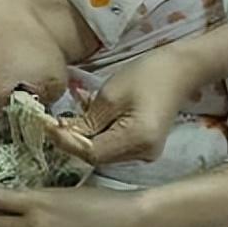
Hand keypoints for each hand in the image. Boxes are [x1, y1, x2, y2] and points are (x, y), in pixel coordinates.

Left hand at [47, 46, 200, 164]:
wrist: (179, 70)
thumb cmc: (147, 75)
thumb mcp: (111, 95)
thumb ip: (86, 120)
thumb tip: (61, 133)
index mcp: (138, 140)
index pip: (91, 152)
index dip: (67, 141)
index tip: (47, 125)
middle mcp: (143, 155)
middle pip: (97, 156)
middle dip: (73, 140)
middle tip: (52, 122)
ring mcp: (145, 154)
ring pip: (103, 153)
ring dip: (83, 138)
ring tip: (69, 119)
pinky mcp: (144, 148)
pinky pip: (113, 147)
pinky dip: (97, 136)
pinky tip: (89, 121)